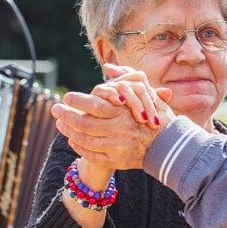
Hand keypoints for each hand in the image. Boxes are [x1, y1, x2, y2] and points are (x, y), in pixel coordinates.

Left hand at [52, 69, 172, 170]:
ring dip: (69, 131)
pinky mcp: (116, 161)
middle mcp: (118, 130)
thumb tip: (107, 67)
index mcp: (123, 112)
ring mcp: (116, 147)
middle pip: (84, 123)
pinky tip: (72, 139)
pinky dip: (79, 146)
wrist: (171, 145)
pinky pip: (91, 154)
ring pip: (84, 139)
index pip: (93, 105)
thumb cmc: (157, 115)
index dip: (77, 101)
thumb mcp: (146, 92)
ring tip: (60, 124)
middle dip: (66, 116)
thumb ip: (126, 78)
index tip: (66, 96)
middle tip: (55, 109)